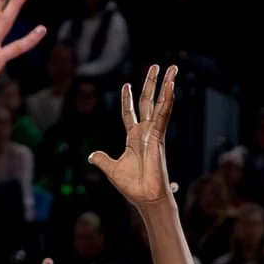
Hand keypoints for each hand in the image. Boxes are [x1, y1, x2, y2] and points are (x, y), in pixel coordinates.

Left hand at [88, 65, 176, 207]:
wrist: (145, 197)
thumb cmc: (131, 186)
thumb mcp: (111, 169)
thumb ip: (102, 160)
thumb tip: (91, 156)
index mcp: (133, 138)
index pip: (130, 113)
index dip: (128, 100)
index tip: (126, 85)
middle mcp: (145, 132)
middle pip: (148, 102)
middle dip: (151, 84)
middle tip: (156, 66)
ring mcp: (154, 133)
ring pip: (160, 104)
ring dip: (166, 85)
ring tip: (172, 68)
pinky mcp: (159, 137)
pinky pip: (164, 115)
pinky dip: (168, 100)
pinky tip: (172, 86)